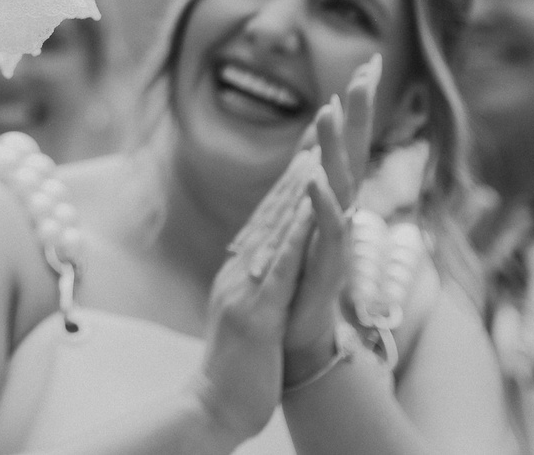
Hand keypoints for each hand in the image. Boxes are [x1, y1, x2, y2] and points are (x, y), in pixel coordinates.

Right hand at [194, 147, 317, 441]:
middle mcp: (240, 271)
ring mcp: (244, 290)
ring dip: (298, 187)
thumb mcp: (249, 319)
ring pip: (275, 229)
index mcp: (241, 272)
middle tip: (321, 124)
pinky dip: (296, 233)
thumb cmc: (237, 372)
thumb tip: (265, 267)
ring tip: (321, 150)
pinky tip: (314, 208)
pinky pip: (280, 266)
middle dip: (298, 165)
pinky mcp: (256, 314)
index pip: (270, 215)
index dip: (291, 176)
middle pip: (272, 209)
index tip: (312, 140)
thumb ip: (256, 287)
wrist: (212, 409)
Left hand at [282, 56, 376, 366]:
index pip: (346, 141)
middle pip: (351, 151)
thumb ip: (313, 184)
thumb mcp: (303, 221)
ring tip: (327, 108)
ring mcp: (333, 237)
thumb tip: (317, 151)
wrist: (293, 334)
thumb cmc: (300, 278)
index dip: (357, 104)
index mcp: (331, 197)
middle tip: (368, 67)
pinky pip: (324, 229)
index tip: (368, 61)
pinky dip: (319, 202)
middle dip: (360, 109)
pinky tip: (312, 177)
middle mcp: (339, 211)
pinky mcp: (323, 264)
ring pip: (336, 182)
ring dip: (331, 145)